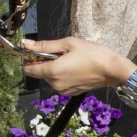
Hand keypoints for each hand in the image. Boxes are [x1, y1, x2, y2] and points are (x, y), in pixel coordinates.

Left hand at [21, 37, 135, 95]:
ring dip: (55, 68)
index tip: (37, 51)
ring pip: (50, 78)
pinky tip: (76, 67)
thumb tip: (25, 44)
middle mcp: (54, 84)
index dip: (28, 60)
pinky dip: (63, 75)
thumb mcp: (69, 43)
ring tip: (71, 59)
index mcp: (52, 71)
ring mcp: (62, 90)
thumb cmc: (91, 52)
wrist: (111, 69)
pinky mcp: (70, 93)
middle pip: (40, 73)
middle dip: (45, 62)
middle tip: (62, 51)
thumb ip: (46, 45)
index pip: (28, 69)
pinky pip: (60, 83)